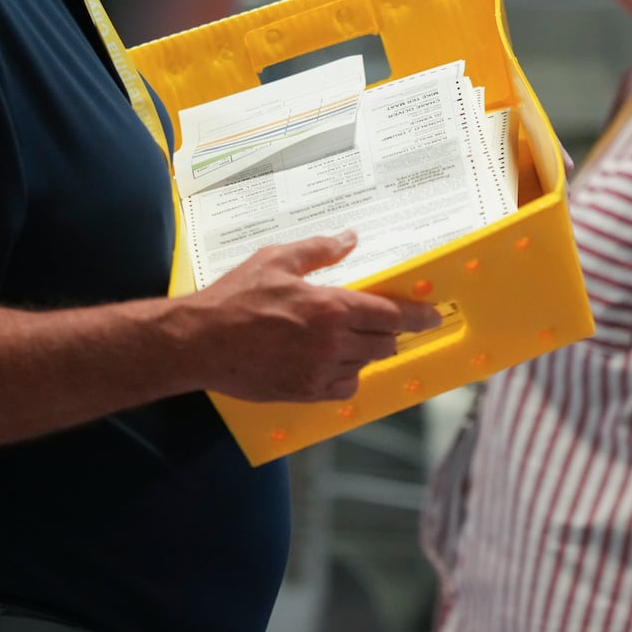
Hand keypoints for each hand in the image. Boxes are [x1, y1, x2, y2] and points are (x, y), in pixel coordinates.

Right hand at [183, 230, 441, 402]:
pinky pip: (344, 389)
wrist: (200, 342)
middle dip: (389, 332)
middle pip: (385, 343)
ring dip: (364, 352)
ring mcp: (319, 372)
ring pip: (365, 366)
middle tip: (382, 322)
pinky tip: (331, 362)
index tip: (432, 315)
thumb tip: (350, 239)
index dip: (418, 316)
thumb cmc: (235, 297)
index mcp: (331, 307)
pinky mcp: (304, 393)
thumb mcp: (276, 259)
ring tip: (345, 338)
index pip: (392, 315)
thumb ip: (319, 249)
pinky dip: (345, 376)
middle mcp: (332, 343)